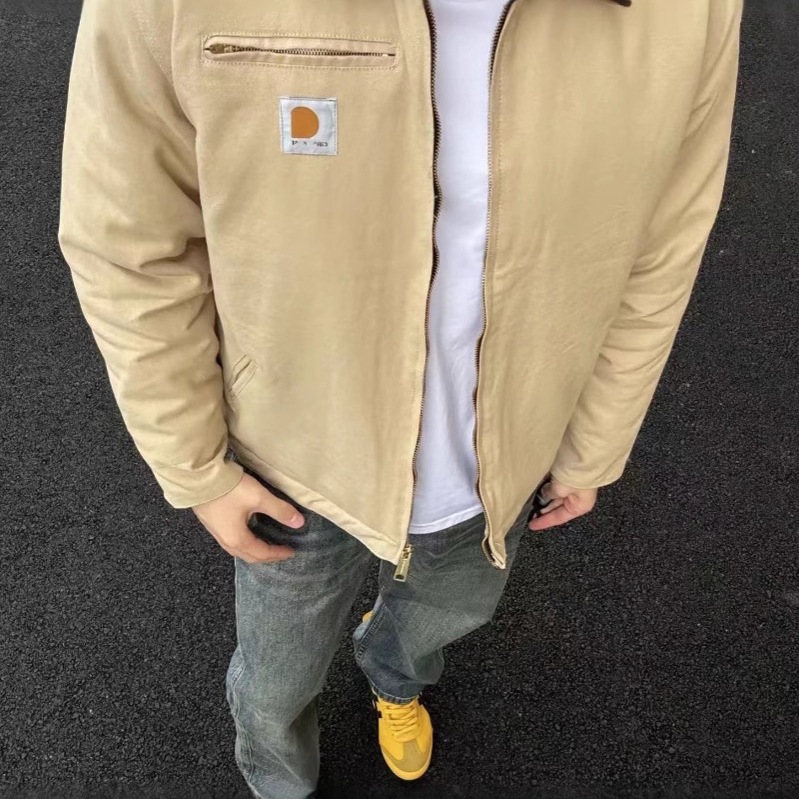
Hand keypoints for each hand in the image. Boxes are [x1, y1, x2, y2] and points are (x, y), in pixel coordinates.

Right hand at [191, 472, 305, 562]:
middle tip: (281, 552)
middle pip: (249, 556)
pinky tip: (248, 533)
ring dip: (254, 550)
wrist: (198, 477)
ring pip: (239, 550)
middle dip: (266, 556)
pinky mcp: (212, 523)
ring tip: (267, 545)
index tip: (292, 551)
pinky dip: (244, 542)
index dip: (278, 554)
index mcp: (237, 539)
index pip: (262, 553)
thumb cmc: (229, 489)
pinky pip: (231, 541)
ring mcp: (216, 533)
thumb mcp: (259, 497)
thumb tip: (299, 523)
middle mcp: (225, 541)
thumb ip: (280, 510)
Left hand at [527, 475, 597, 531]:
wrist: (583, 455)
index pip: (558, 518)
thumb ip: (549, 495)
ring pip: (554, 495)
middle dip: (542, 509)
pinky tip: (534, 486)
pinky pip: (554, 484)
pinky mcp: (569, 476)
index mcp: (579, 506)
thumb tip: (543, 495)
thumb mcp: (560, 490)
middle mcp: (577, 498)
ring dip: (542, 496)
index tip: (531, 525)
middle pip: (555, 507)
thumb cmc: (577, 476)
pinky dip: (545, 485)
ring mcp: (573, 486)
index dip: (543, 522)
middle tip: (528, 513)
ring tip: (529, 500)